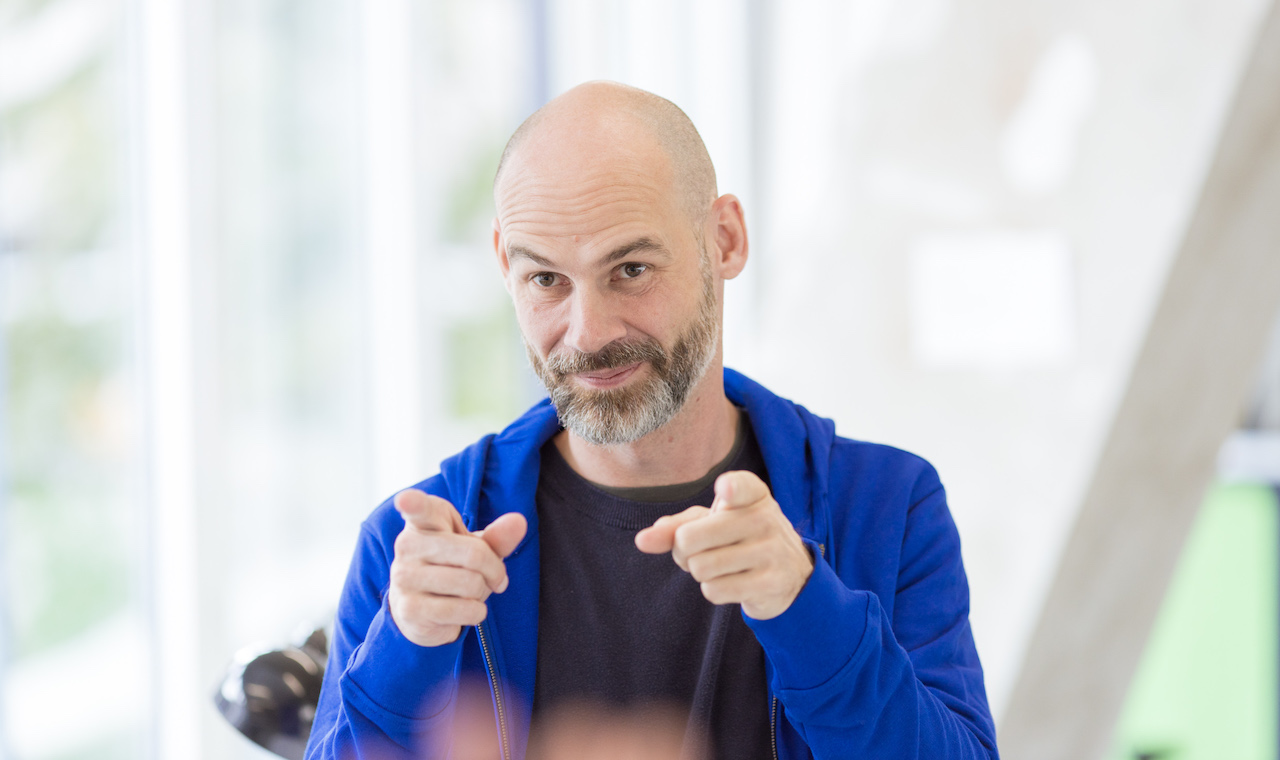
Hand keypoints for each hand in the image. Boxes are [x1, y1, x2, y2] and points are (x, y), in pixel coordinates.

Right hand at [388, 489, 527, 646]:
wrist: (420, 609)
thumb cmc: (452, 567)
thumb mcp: (476, 547)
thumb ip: (498, 535)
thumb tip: (519, 521)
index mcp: (425, 521)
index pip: (419, 509)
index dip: (413, 503)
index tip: (405, 499)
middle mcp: (407, 545)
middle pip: (474, 555)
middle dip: (494, 571)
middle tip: (491, 577)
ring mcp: (404, 577)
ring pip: (471, 584)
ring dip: (482, 593)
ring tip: (469, 593)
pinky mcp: (409, 609)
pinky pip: (464, 610)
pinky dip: (476, 612)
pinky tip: (462, 610)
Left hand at [634, 470, 812, 619]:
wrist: (789, 573)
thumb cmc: (738, 539)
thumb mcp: (711, 523)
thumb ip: (675, 527)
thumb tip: (642, 541)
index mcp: (752, 495)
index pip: (740, 486)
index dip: (729, 489)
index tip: (724, 490)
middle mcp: (765, 519)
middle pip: (690, 539)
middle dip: (682, 551)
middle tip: (699, 551)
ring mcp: (771, 552)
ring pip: (700, 567)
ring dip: (698, 572)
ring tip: (717, 566)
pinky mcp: (770, 583)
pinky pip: (714, 590)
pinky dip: (713, 590)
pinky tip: (732, 582)